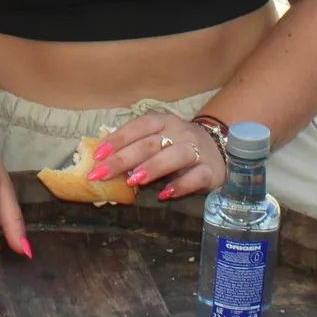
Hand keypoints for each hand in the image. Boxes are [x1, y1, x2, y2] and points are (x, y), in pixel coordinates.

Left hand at [89, 112, 225, 201]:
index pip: (138, 126)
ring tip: (133, 181)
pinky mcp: (210, 170)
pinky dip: (180, 186)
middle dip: (123, 159)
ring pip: (175, 155)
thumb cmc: (177, 146)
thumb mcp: (158, 140)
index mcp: (163, 121)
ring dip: (152, 167)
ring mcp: (197, 150)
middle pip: (150, 143)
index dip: (117, 139)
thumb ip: (135, 147)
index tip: (97, 156)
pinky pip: (196, 176)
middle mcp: (180, 132)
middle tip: (102, 174)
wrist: (219, 150)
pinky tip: (165, 195)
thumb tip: (102, 162)